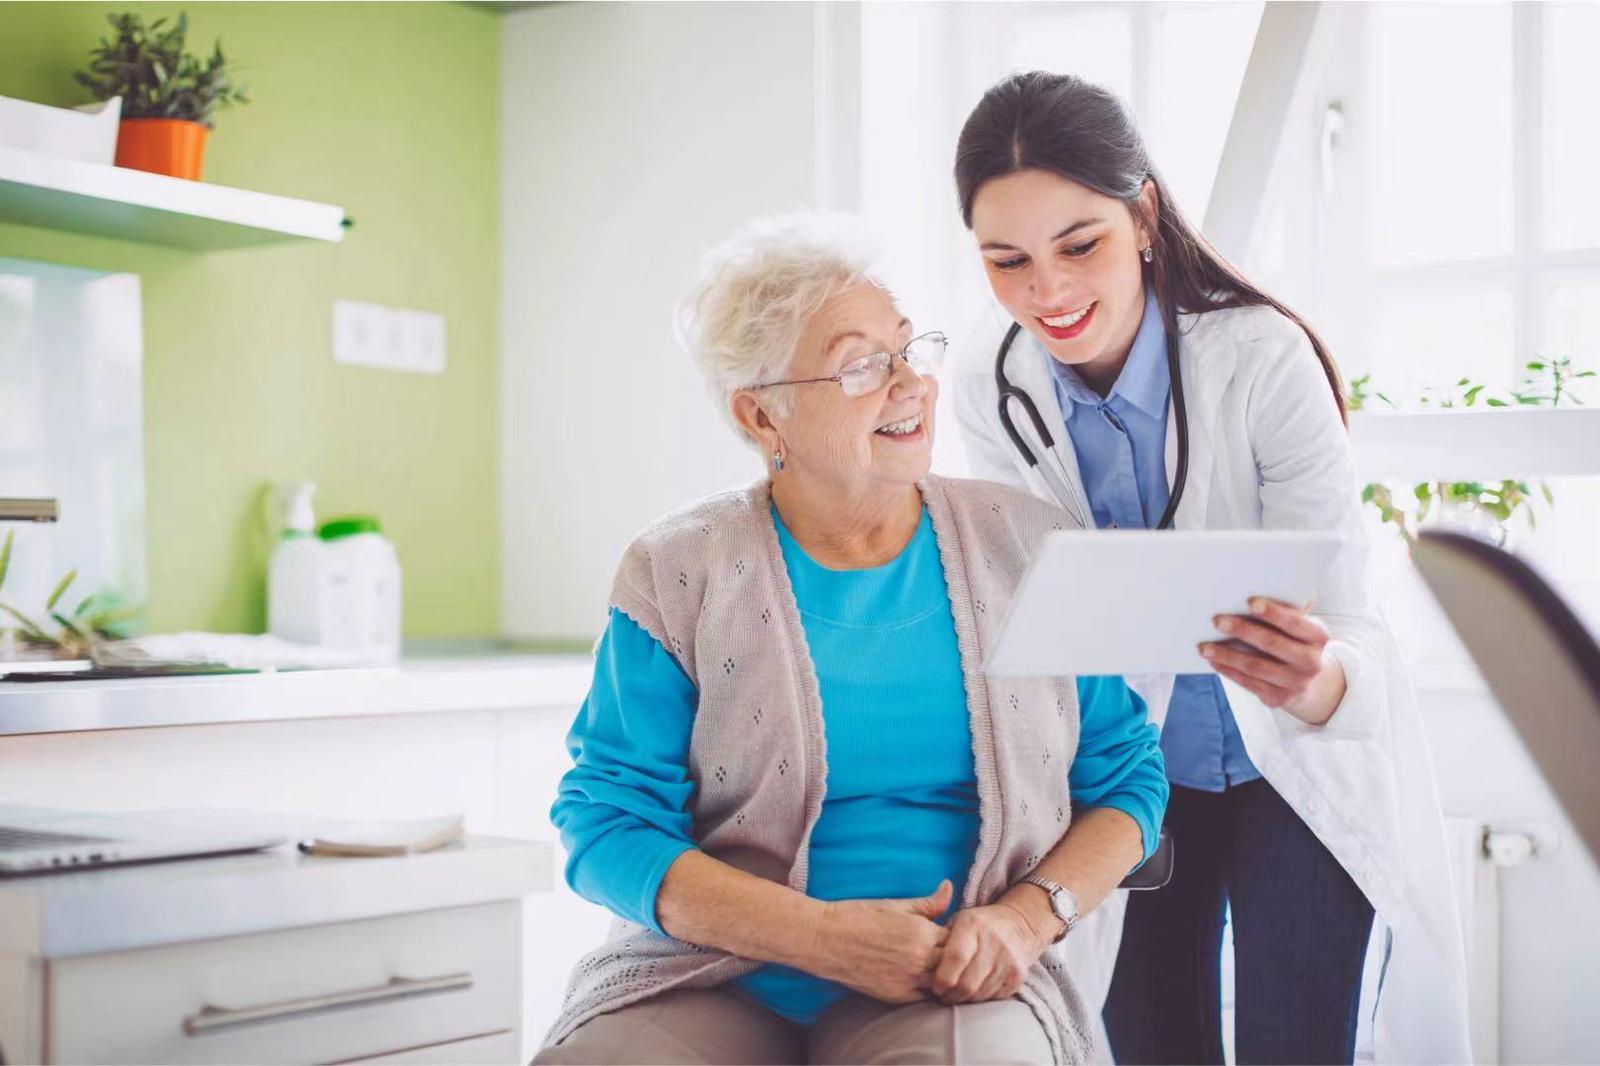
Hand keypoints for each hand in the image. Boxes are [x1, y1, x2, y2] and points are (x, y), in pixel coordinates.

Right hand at [812, 880, 952, 1004]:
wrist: (827, 940)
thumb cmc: (859, 916)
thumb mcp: (896, 905)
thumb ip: (928, 903)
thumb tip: (949, 886)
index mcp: (923, 932)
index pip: (959, 939)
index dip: (958, 937)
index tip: (950, 934)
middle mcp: (920, 959)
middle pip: (955, 963)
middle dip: (955, 959)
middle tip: (947, 953)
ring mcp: (910, 980)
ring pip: (943, 984)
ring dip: (944, 977)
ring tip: (937, 968)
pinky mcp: (897, 996)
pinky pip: (925, 998)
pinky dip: (929, 991)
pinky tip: (923, 982)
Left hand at [927, 896, 1050, 1003]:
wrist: (1019, 924)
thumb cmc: (978, 925)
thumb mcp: (958, 920)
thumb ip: (939, 938)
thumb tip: (920, 963)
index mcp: (973, 925)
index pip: (956, 958)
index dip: (942, 978)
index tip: (934, 986)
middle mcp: (993, 942)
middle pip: (967, 983)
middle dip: (950, 995)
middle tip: (942, 995)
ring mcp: (1008, 960)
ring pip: (979, 994)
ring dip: (964, 999)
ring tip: (955, 993)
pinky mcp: (1017, 976)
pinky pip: (993, 998)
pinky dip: (980, 998)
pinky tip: (973, 991)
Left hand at [1199, 597, 1346, 723]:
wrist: (1307, 682)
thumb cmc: (1294, 643)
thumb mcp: (1299, 628)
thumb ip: (1284, 614)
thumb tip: (1246, 599)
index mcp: (1318, 637)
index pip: (1294, 622)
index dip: (1272, 612)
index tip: (1249, 601)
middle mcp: (1311, 661)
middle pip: (1272, 644)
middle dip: (1243, 631)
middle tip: (1217, 621)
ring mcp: (1295, 682)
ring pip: (1255, 666)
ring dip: (1226, 655)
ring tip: (1204, 646)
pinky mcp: (1278, 698)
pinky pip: (1248, 682)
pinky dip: (1228, 670)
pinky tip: (1213, 660)